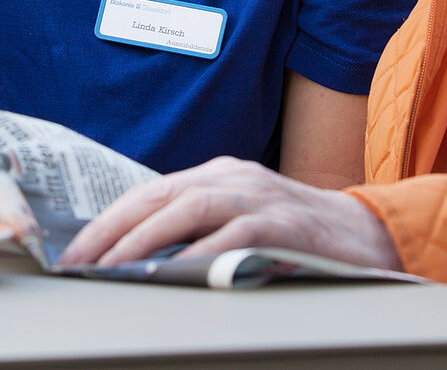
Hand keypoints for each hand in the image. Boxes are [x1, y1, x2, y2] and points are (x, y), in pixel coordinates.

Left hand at [58, 156, 401, 269]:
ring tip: (112, 267)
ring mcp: (260, 195)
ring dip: (145, 240)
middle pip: (159, 196)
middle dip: (112, 230)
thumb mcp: (242, 221)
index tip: (76, 251)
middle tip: (78, 262)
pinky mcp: (285, 222)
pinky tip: (174, 271)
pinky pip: (234, 234)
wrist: (370, 234)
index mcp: (218, 174)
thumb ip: (201, 229)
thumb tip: (141, 258)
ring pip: (188, 209)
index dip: (109, 221)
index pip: (150, 192)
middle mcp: (234, 177)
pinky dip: (201, 252)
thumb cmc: (299, 236)